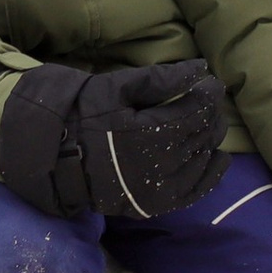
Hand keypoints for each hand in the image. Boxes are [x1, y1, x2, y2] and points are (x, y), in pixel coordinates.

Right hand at [0, 60, 232, 220]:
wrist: (54, 153)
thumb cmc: (83, 112)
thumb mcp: (117, 87)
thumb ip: (161, 79)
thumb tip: (201, 68)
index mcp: (149, 133)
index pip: (195, 112)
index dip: (208, 96)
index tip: (212, 83)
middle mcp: (158, 165)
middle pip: (200, 137)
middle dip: (210, 116)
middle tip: (210, 101)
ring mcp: (156, 189)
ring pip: (200, 162)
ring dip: (210, 141)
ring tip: (210, 125)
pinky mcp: (152, 204)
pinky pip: (192, 193)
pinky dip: (209, 177)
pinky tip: (217, 160)